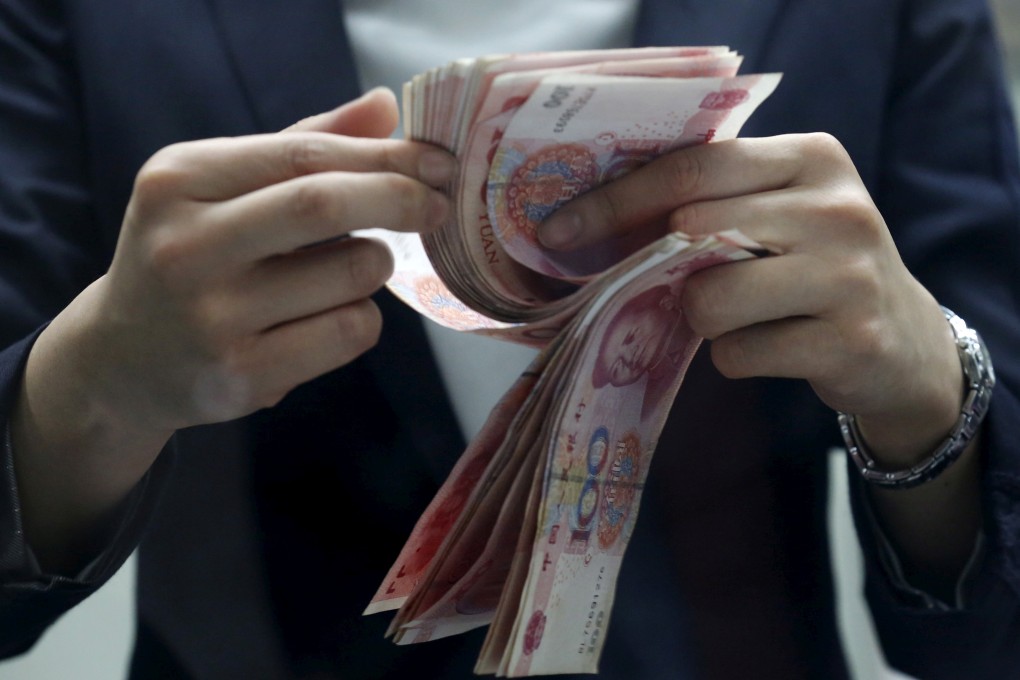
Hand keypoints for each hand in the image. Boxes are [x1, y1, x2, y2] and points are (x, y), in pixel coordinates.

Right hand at [70, 87, 454, 433]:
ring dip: (376, 265)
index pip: (304, 154)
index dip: (384, 155)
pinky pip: (349, 332)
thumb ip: (303, 145)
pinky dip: (362, 318)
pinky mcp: (241, 377)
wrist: (123, 359)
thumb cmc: (191, 254)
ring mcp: (211, 319)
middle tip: (437, 205)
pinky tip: (329, 316)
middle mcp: (185, 246)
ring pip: (351, 274)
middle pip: (323, 205)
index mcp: (179, 179)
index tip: (437, 163)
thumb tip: (386, 107)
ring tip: (349, 268)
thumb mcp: (222, 187)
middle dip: (400, 198)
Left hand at [539, 133, 962, 466]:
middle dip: (658, 266)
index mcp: (812, 157)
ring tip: (743, 315)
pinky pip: (737, 354)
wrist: (903, 342)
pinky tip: (775, 346)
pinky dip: (737, 357)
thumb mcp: (781, 212)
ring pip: (708, 300)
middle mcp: (836, 207)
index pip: (691, 170)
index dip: (615, 201)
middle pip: (692, 232)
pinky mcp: (847, 341)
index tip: (557, 230)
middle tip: (667, 282)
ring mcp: (847, 275)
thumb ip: (713, 201)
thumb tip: (594, 221)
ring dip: (703, 319)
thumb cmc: (815, 266)